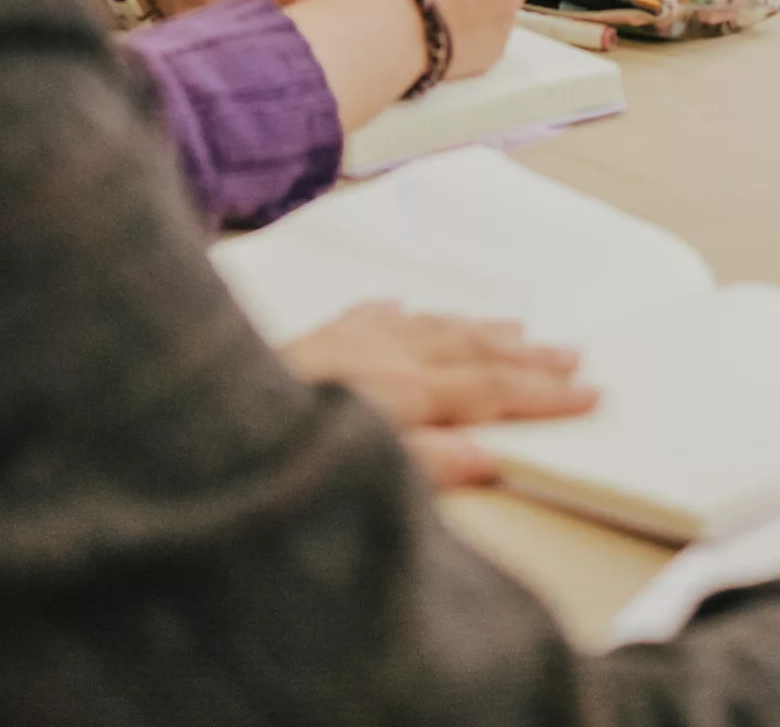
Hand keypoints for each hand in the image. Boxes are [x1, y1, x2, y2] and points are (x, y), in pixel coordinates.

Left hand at [284, 301, 596, 486]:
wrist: (187, 409)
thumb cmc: (270, 452)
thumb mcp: (356, 471)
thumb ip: (427, 463)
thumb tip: (490, 453)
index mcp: (399, 391)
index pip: (490, 391)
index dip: (543, 394)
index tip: (592, 393)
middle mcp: (379, 355)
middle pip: (469, 352)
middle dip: (526, 356)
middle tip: (576, 354)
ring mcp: (343, 339)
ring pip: (425, 326)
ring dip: (475, 329)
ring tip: (516, 328)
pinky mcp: (308, 337)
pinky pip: (365, 315)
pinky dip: (396, 312)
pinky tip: (402, 307)